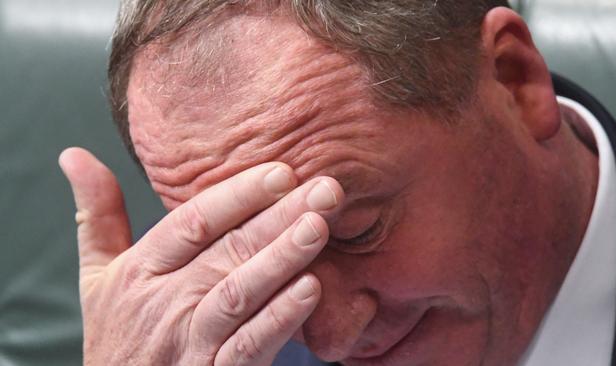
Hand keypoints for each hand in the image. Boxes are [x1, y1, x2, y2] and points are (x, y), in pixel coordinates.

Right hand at [59, 147, 342, 364]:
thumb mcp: (98, 277)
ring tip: (319, 228)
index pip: (192, 222)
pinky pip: (248, 346)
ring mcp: (189, 341)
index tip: (281, 172)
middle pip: (226, 251)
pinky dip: (278, 319)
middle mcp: (164, 301)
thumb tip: (74, 155)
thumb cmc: (117, 336)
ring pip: (239, 293)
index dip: (237, 195)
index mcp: (140, 270)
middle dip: (278, 217)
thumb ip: (96, 215)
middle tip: (325, 189)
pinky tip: (311, 290)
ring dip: (281, 259)